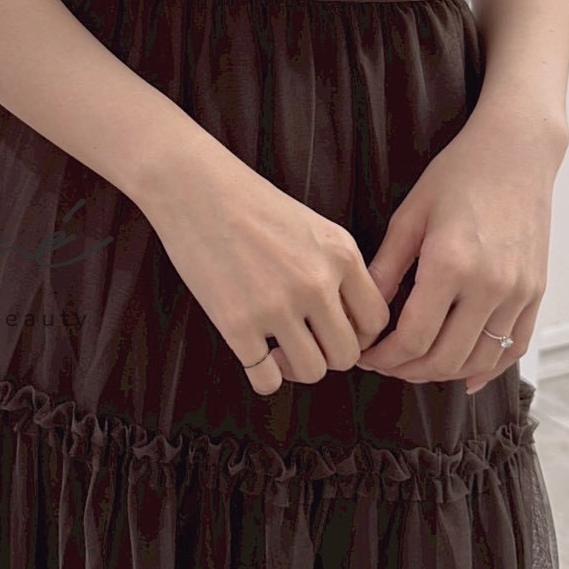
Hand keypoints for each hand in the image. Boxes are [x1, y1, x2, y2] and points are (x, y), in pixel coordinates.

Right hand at [142, 146, 390, 397]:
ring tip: (278, 350)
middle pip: (346, 354)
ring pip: (312, 372)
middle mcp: (316, 283)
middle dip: (328, 354)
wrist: (192, 187)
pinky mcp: (237, 324)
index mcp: (341, 255)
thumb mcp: (312, 227)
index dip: (358, 334)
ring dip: (296, 367)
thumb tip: (347, 323)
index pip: (376, 321)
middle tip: (304, 341)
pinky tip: (254, 354)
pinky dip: (264, 377)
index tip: (334, 329)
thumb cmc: (250, 204)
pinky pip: (266, 381)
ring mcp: (276, 306)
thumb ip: (336, 269)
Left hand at [355, 113, 563, 392]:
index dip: (384, 357)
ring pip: (479, 360)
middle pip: (444, 358)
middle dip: (407, 370)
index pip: (413, 338)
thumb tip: (363, 310)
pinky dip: (488, 368)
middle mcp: (490, 286)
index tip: (366, 355)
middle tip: (384, 364)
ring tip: (415, 365)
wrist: (517, 152)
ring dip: (443, 374)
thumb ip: (387, 267)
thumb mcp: (410, 215)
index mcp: (451, 265)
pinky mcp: (536, 292)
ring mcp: (519, 292)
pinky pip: (514, 346)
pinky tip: (465, 376)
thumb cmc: (458, 174)